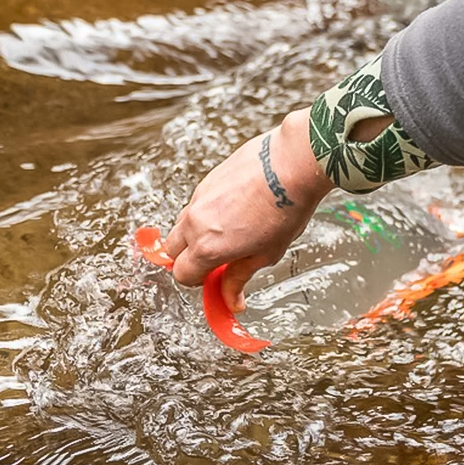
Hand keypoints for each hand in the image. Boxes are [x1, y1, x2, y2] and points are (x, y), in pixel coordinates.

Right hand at [165, 107, 333, 311]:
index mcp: (206, 247)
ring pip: (182, 225)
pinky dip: (206, 214)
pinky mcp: (207, 180)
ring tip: (228, 234)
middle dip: (189, 260)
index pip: (182, 275)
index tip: (215, 280)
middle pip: (172, 251)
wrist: (291, 164)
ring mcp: (198, 198)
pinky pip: (196, 204)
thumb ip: (239, 278)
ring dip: (195, 236)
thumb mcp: (265, 254)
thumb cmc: (285, 208)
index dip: (199, 282)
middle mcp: (195, 222)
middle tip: (216, 261)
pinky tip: (234, 212)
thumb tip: (231, 300)